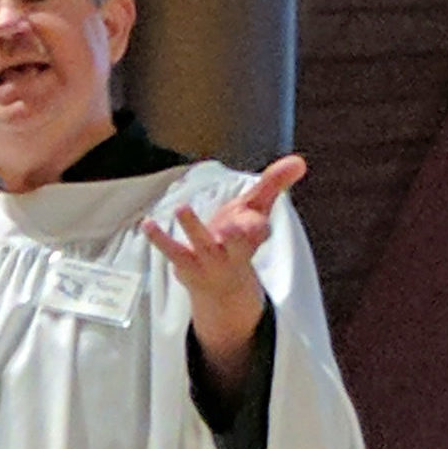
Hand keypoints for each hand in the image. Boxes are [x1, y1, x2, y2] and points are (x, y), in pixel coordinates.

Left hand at [143, 154, 304, 368]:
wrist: (221, 287)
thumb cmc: (239, 239)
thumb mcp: (256, 210)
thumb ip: (275, 183)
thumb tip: (300, 161)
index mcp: (251, 238)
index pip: (258, 233)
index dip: (258, 228)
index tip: (260, 225)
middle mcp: (232, 253)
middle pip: (238, 246)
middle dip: (238, 237)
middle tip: (236, 226)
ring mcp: (208, 261)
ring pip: (202, 245)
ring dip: (193, 227)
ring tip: (182, 208)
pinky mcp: (185, 264)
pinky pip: (172, 251)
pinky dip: (159, 239)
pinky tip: (147, 224)